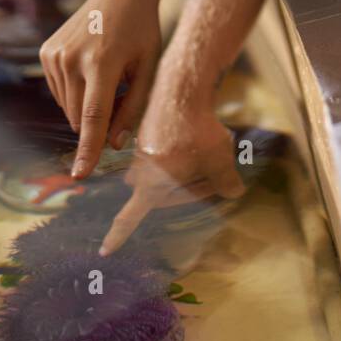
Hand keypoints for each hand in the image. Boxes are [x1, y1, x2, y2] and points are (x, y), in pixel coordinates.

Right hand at [40, 0, 162, 177]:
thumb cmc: (141, 30)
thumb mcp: (148, 66)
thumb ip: (133, 106)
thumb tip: (115, 143)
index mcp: (102, 62)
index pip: (93, 117)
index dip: (88, 149)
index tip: (81, 175)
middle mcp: (73, 59)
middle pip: (80, 116)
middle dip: (98, 120)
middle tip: (120, 92)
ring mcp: (55, 54)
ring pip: (68, 106)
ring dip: (87, 103)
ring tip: (107, 71)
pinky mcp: (47, 52)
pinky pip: (60, 91)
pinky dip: (76, 90)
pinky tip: (91, 66)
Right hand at [99, 103, 245, 255]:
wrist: (181, 89)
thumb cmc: (198, 130)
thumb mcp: (219, 161)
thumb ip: (226, 182)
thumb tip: (235, 192)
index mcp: (149, 185)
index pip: (129, 218)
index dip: (118, 236)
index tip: (105, 251)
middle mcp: (140, 172)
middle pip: (163, 196)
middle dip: (190, 191)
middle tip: (217, 180)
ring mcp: (141, 153)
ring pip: (165, 175)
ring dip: (187, 172)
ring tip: (209, 154)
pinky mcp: (146, 136)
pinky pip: (164, 157)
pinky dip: (183, 154)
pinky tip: (200, 138)